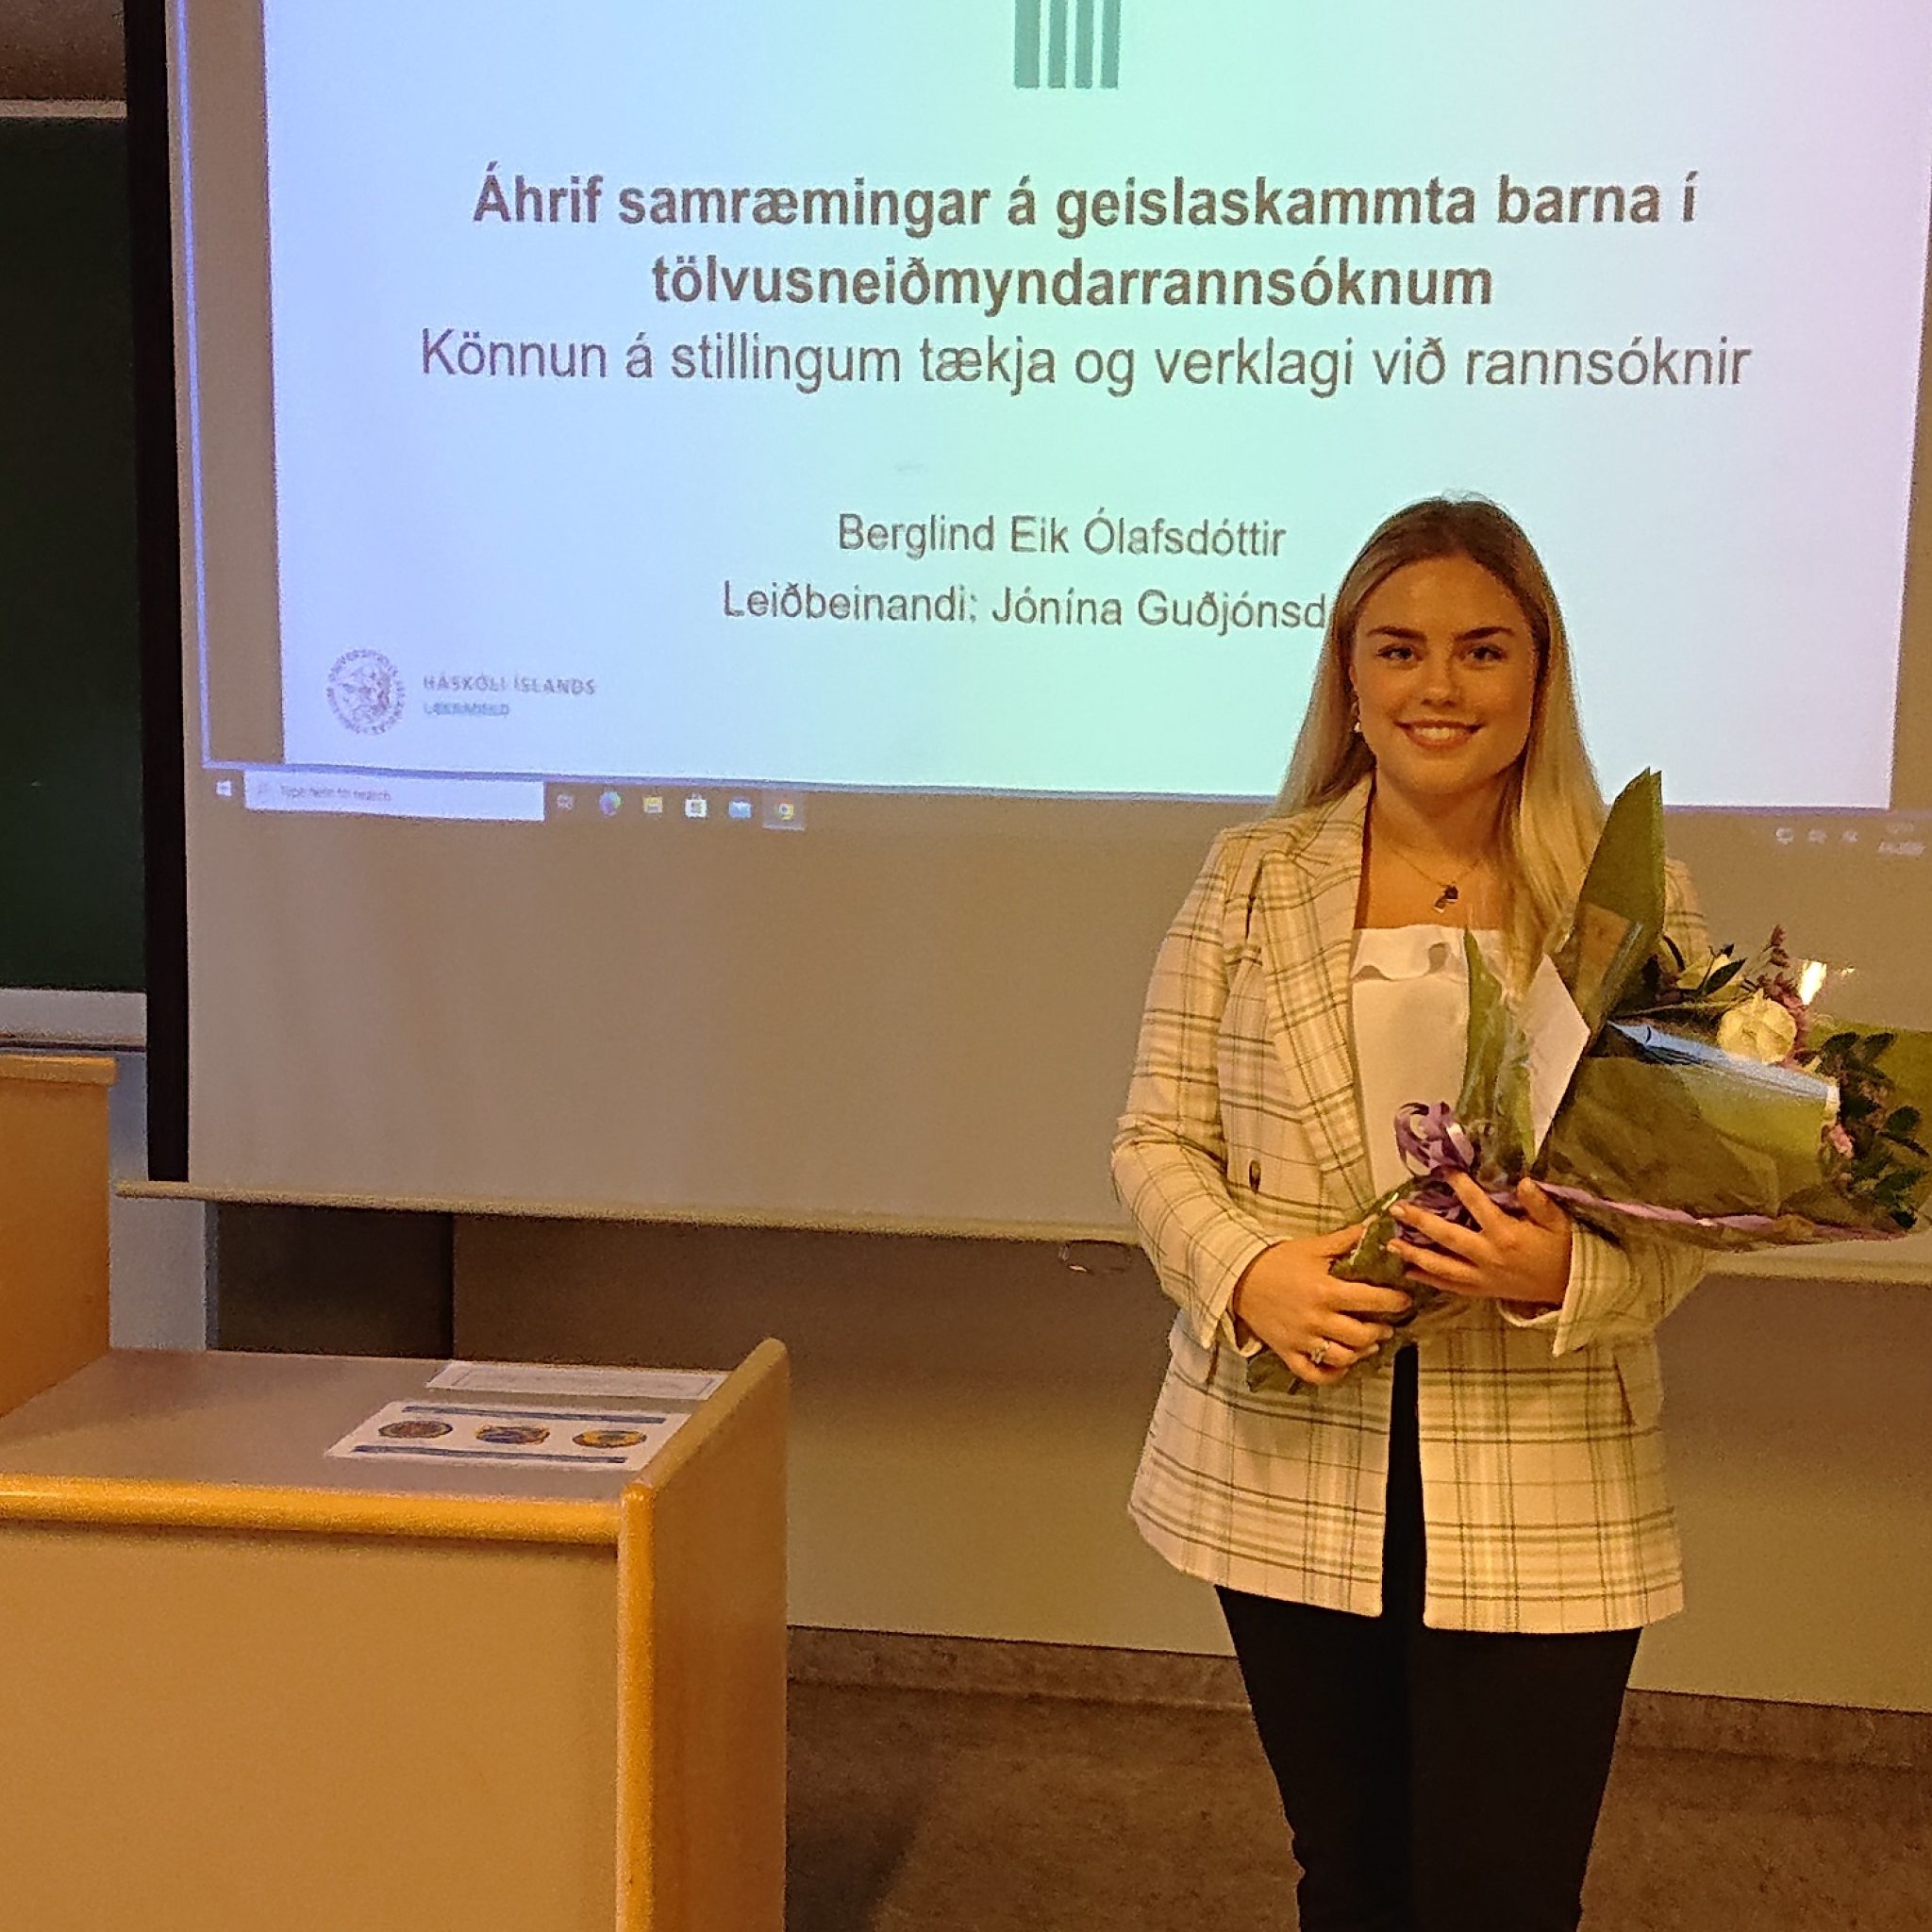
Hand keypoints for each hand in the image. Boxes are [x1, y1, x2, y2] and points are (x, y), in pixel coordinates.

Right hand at [1230, 1225, 1413, 1386]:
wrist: (1238, 1276)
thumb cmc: (1277, 1261)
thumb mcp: (1313, 1247)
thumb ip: (1346, 1240)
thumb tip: (1375, 1227)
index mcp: (1326, 1290)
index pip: (1372, 1300)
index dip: (1394, 1301)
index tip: (1404, 1300)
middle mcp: (1316, 1319)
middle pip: (1362, 1335)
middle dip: (1381, 1330)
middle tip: (1387, 1324)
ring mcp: (1302, 1339)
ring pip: (1343, 1357)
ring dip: (1362, 1352)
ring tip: (1369, 1343)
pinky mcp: (1288, 1352)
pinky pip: (1314, 1374)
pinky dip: (1332, 1374)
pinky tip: (1342, 1364)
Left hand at [1388, 1174, 1571, 1307]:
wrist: (1572, 1287)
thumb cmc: (1563, 1250)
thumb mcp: (1559, 1223)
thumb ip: (1540, 1203)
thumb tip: (1524, 1181)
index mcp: (1507, 1235)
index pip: (1478, 1206)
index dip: (1461, 1187)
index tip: (1444, 1171)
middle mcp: (1489, 1256)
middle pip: (1448, 1238)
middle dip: (1420, 1222)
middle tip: (1397, 1210)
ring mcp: (1483, 1276)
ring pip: (1442, 1266)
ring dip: (1415, 1254)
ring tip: (1391, 1244)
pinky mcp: (1482, 1290)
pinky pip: (1451, 1286)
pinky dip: (1429, 1280)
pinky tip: (1409, 1271)